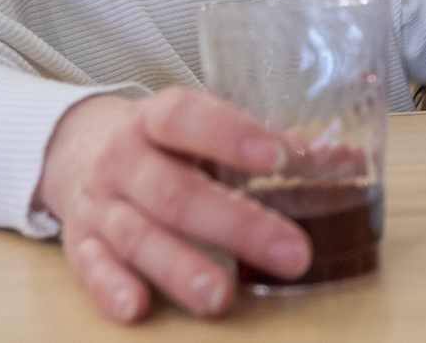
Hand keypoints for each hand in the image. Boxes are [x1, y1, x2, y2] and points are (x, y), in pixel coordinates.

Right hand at [37, 89, 312, 322]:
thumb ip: (270, 144)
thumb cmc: (165, 142)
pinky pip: (92, 268)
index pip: (186, 118)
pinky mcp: (79, 244)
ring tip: (222, 297)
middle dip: (235, 226)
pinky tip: (138, 307)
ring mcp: (100, 203)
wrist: (79, 149)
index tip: (275, 156)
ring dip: (181, 268)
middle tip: (291, 251)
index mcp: (156, 119)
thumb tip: (346, 160)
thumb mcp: (205, 129)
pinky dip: (113, 288)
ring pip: (138, 236)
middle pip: (176, 193)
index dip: (229, 134)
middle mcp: (124, 159)